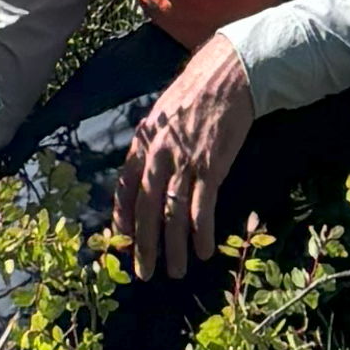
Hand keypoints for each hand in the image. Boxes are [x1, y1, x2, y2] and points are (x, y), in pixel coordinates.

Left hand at [113, 42, 255, 281]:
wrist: (228, 75)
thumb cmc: (195, 95)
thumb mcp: (162, 118)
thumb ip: (152, 148)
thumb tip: (145, 178)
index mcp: (143, 142)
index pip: (125, 188)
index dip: (122, 219)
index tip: (121, 244)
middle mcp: (159, 154)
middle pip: (146, 209)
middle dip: (143, 245)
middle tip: (144, 274)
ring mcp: (185, 161)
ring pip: (173, 214)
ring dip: (175, 248)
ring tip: (177, 272)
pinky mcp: (211, 166)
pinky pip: (203, 207)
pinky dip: (202, 232)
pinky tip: (204, 250)